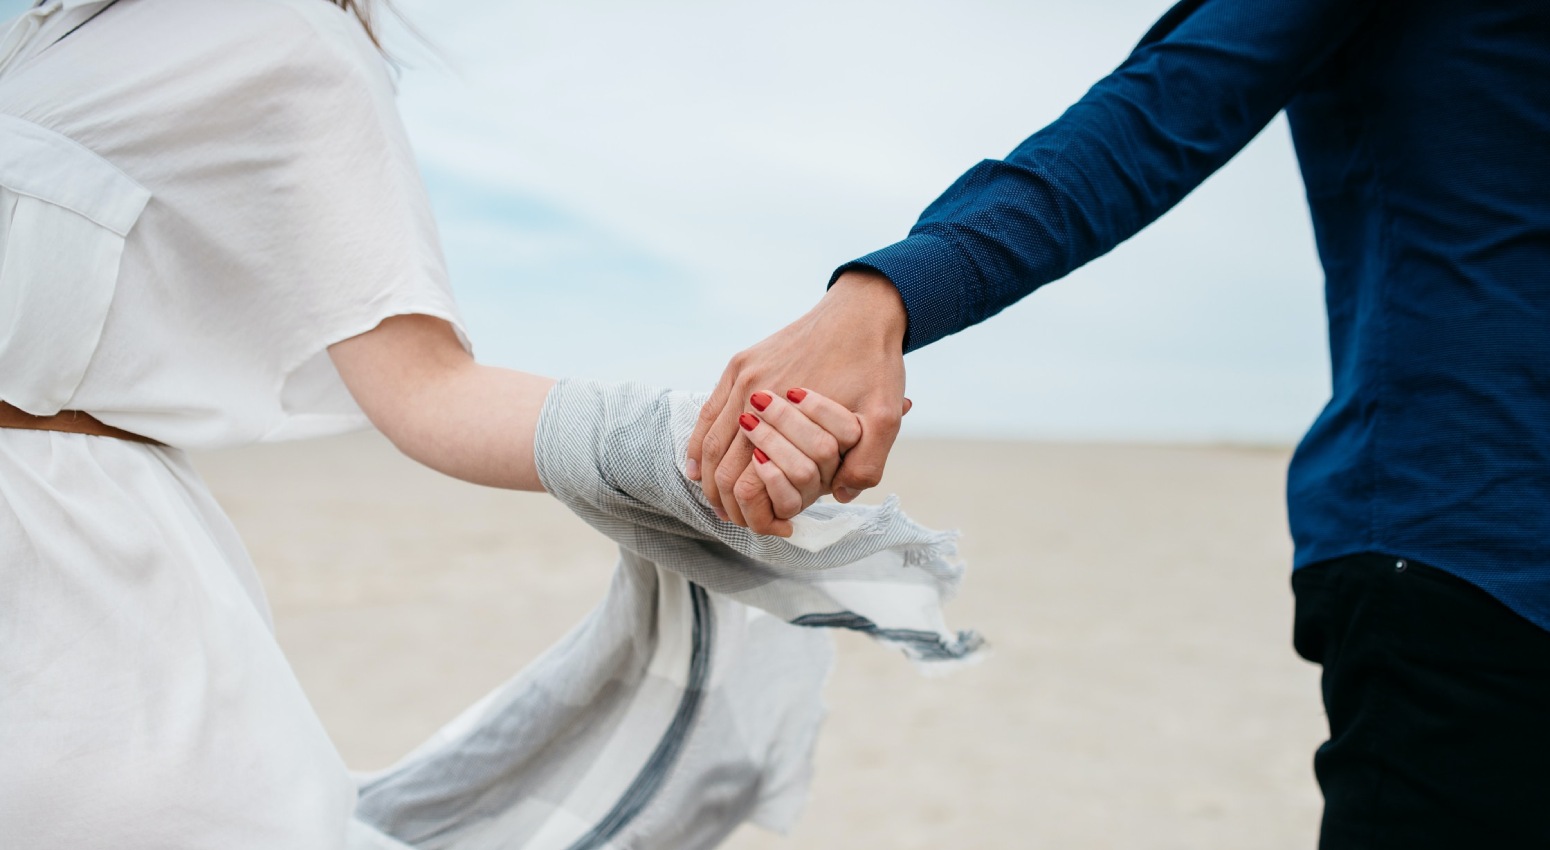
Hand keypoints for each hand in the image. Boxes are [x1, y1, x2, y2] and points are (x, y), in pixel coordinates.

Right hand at [687, 269, 908, 533]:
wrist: (863, 310)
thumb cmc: (876, 364)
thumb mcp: (885, 417)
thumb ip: (866, 464)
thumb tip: (836, 497)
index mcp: (786, 409)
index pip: (749, 480)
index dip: (755, 513)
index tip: (774, 528)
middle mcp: (754, 390)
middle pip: (721, 465)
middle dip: (726, 503)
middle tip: (742, 522)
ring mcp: (742, 374)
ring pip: (708, 441)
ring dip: (709, 478)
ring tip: (721, 503)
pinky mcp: (740, 362)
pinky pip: (708, 411)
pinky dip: (699, 444)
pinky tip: (698, 466)